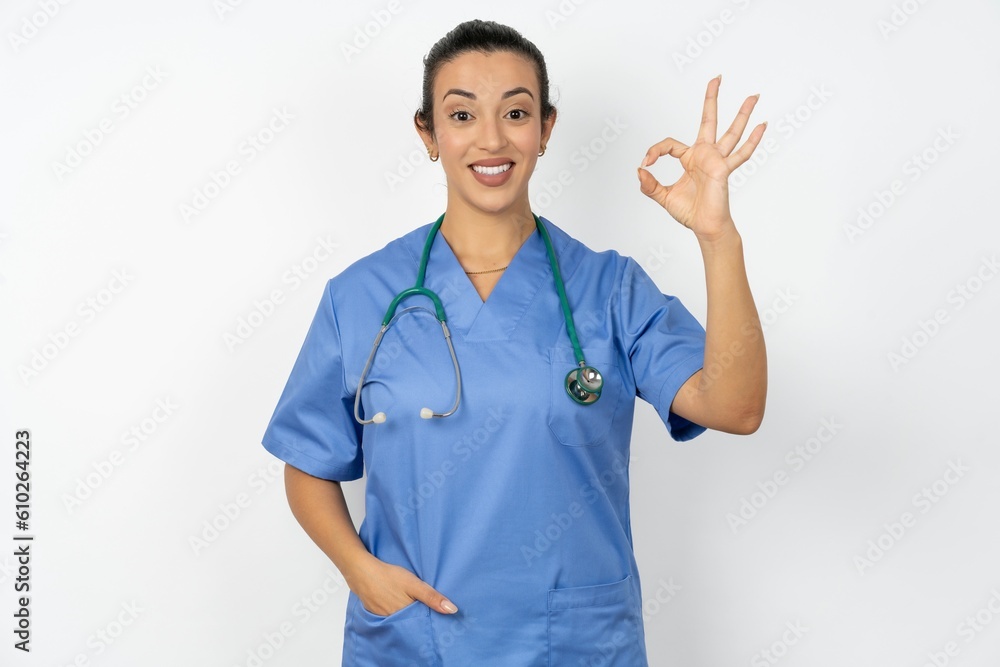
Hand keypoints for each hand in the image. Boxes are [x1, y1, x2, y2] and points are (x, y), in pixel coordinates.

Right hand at [348, 555, 457, 615]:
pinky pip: (389, 616)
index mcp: (405, 615)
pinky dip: (395, 612)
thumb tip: (452, 610)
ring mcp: (383, 617)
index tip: (438, 616)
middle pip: (411, 622)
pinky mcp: (376, 612)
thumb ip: (432, 597)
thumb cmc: (388, 576)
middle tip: (425, 608)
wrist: (361, 570)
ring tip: (413, 605)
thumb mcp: (414, 584)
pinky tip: (397, 603)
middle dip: (419, 617)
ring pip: (400, 619)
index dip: (430, 619)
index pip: (422, 622)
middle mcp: (394, 620)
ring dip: (407, 615)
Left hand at [636, 75, 765, 242]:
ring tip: (753, 96)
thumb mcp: (663, 196)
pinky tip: (763, 126)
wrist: (705, 227)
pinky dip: (753, 140)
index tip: (645, 163)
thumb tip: (639, 170)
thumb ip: (649, 184)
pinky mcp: (724, 170)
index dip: (655, 151)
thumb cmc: (689, 211)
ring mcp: (717, 160)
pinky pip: (741, 154)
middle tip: (717, 78)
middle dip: (712, 99)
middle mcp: (705, 155)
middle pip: (710, 120)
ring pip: (732, 132)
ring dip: (742, 114)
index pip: (670, 144)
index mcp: (690, 159)